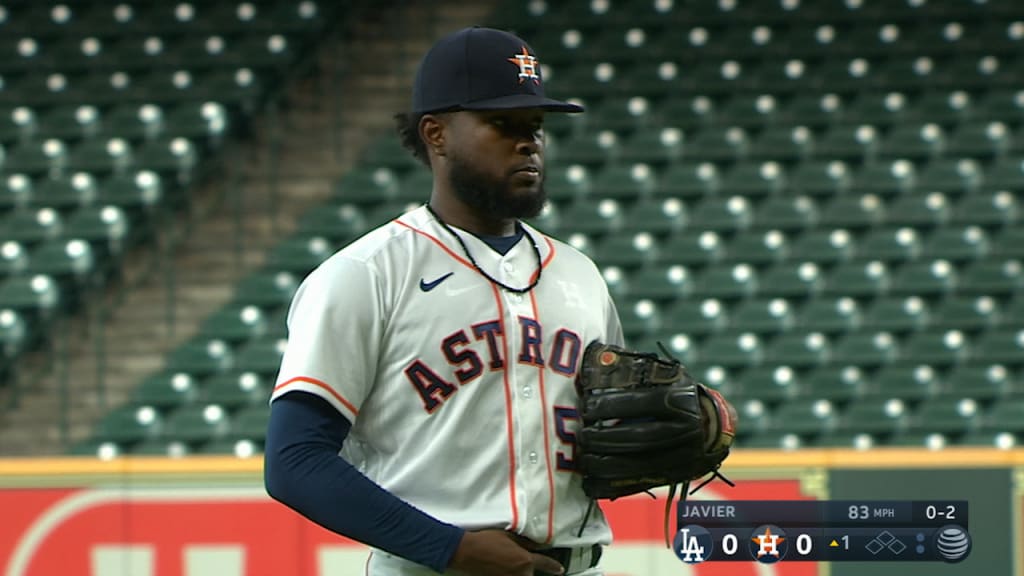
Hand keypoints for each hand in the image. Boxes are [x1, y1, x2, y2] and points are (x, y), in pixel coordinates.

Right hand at [448, 529, 564, 575]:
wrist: (468, 552)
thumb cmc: (486, 540)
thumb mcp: (509, 536)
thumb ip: (525, 542)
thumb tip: (537, 545)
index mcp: (525, 559)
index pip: (545, 564)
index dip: (554, 567)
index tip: (559, 570)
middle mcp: (520, 573)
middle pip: (531, 574)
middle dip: (528, 568)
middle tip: (514, 559)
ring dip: (518, 572)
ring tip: (505, 561)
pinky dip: (509, 573)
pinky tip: (501, 567)